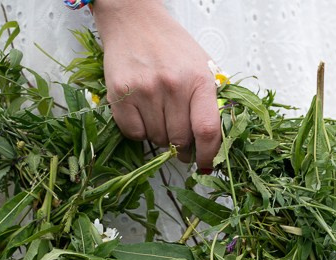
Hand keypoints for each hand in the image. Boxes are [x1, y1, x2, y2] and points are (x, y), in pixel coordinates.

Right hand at [91, 0, 221, 170]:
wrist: (134, 19)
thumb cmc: (171, 45)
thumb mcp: (202, 66)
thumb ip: (210, 101)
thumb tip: (214, 142)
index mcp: (199, 80)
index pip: (207, 130)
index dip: (209, 155)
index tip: (206, 163)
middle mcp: (173, 86)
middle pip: (181, 140)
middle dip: (183, 148)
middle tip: (182, 142)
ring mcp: (145, 89)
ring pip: (158, 138)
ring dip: (161, 137)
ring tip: (161, 117)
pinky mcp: (120, 92)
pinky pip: (133, 133)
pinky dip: (140, 132)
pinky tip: (143, 114)